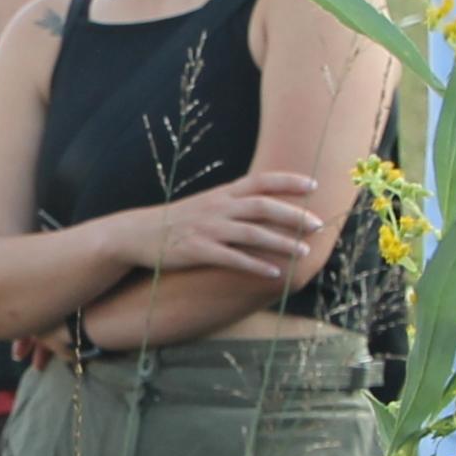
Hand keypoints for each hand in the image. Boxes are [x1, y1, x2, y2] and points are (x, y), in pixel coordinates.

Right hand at [121, 172, 330, 284]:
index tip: (314, 185)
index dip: (288, 181)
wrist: (137, 233)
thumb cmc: (177, 220)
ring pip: (252, 233)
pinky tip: (273, 273)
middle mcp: (218, 207)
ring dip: (281, 242)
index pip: (260, 181)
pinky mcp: (198, 251)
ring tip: (304, 251)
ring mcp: (208, 229)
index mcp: (222, 193)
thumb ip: (234, 203)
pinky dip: (255, 266)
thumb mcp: (206, 203)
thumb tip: (265, 205)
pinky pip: (232, 259)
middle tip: (318, 224)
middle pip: (262, 207)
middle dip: (293, 214)